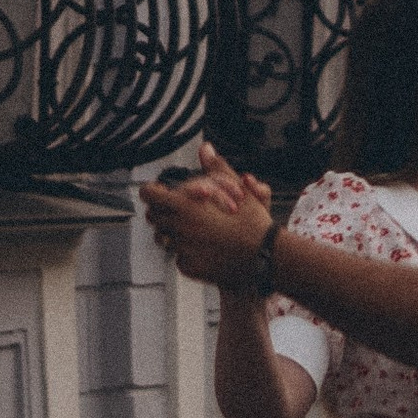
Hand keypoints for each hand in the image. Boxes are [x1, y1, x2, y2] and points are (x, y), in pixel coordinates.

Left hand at [142, 144, 273, 288]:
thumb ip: (216, 168)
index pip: (150, 196)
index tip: (157, 191)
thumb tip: (205, 149)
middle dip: (162, 211)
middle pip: (154, 217)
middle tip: (177, 209)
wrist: (266, 257)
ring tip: (190, 228)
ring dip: (172, 231)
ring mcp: (183, 250)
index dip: (152, 191)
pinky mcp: (191, 268)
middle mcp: (179, 229)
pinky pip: (179, 258)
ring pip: (164, 239)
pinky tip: (202, 247)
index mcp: (186, 207)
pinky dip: (186, 252)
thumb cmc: (253, 223)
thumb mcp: (237, 189)